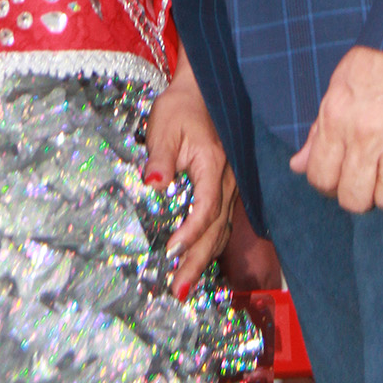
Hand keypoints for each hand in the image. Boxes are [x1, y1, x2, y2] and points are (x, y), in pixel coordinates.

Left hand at [143, 50, 236, 296]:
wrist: (203, 92)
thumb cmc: (182, 108)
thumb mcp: (165, 125)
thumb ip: (160, 157)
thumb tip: (152, 185)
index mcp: (214, 166)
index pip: (207, 208)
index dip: (191, 233)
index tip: (172, 252)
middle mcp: (228, 182)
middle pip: (216, 230)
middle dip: (197, 262)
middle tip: (179, 290)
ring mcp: (229, 187)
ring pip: (220, 230)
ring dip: (203, 259)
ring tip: (184, 286)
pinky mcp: (224, 190)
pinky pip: (220, 223)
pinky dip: (208, 245)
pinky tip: (196, 261)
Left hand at [289, 45, 382, 213]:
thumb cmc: (379, 59)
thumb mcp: (339, 85)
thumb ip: (319, 130)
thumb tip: (298, 165)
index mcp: (337, 119)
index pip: (321, 178)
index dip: (327, 184)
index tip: (337, 178)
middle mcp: (366, 137)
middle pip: (355, 199)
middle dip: (357, 195)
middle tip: (364, 179)